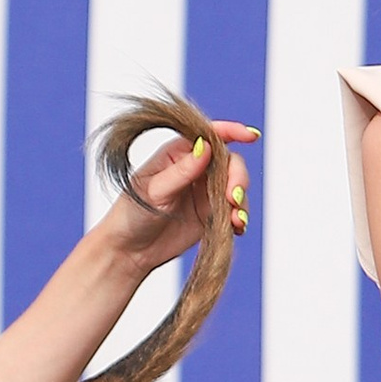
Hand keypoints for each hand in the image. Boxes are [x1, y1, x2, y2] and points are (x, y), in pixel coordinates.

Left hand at [106, 120, 254, 274]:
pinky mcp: (211, 213)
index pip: (208, 135)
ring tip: (235, 219)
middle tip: (233, 198)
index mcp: (177, 153)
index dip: (231, 131)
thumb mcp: (154, 191)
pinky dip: (240, 218)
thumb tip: (206, 146)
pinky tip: (237, 228)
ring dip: (242, 201)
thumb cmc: (132, 214)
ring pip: (236, 186)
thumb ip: (182, 171)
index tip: (250, 136)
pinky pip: (234, 210)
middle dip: (238, 177)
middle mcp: (195, 168)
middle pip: (229, 162)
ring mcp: (205, 191)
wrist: (130, 250)